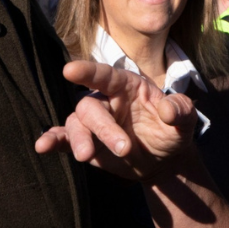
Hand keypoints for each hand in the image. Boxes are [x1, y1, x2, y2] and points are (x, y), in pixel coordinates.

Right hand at [35, 61, 196, 181]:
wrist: (163, 159)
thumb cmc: (173, 130)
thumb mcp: (185, 120)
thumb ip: (181, 110)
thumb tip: (168, 109)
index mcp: (127, 86)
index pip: (105, 75)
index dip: (87, 71)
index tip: (70, 70)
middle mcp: (106, 100)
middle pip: (91, 106)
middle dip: (103, 128)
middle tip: (124, 149)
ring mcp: (93, 122)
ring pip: (76, 123)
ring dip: (79, 139)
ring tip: (86, 157)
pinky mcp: (86, 141)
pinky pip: (64, 138)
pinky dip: (52, 141)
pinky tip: (42, 146)